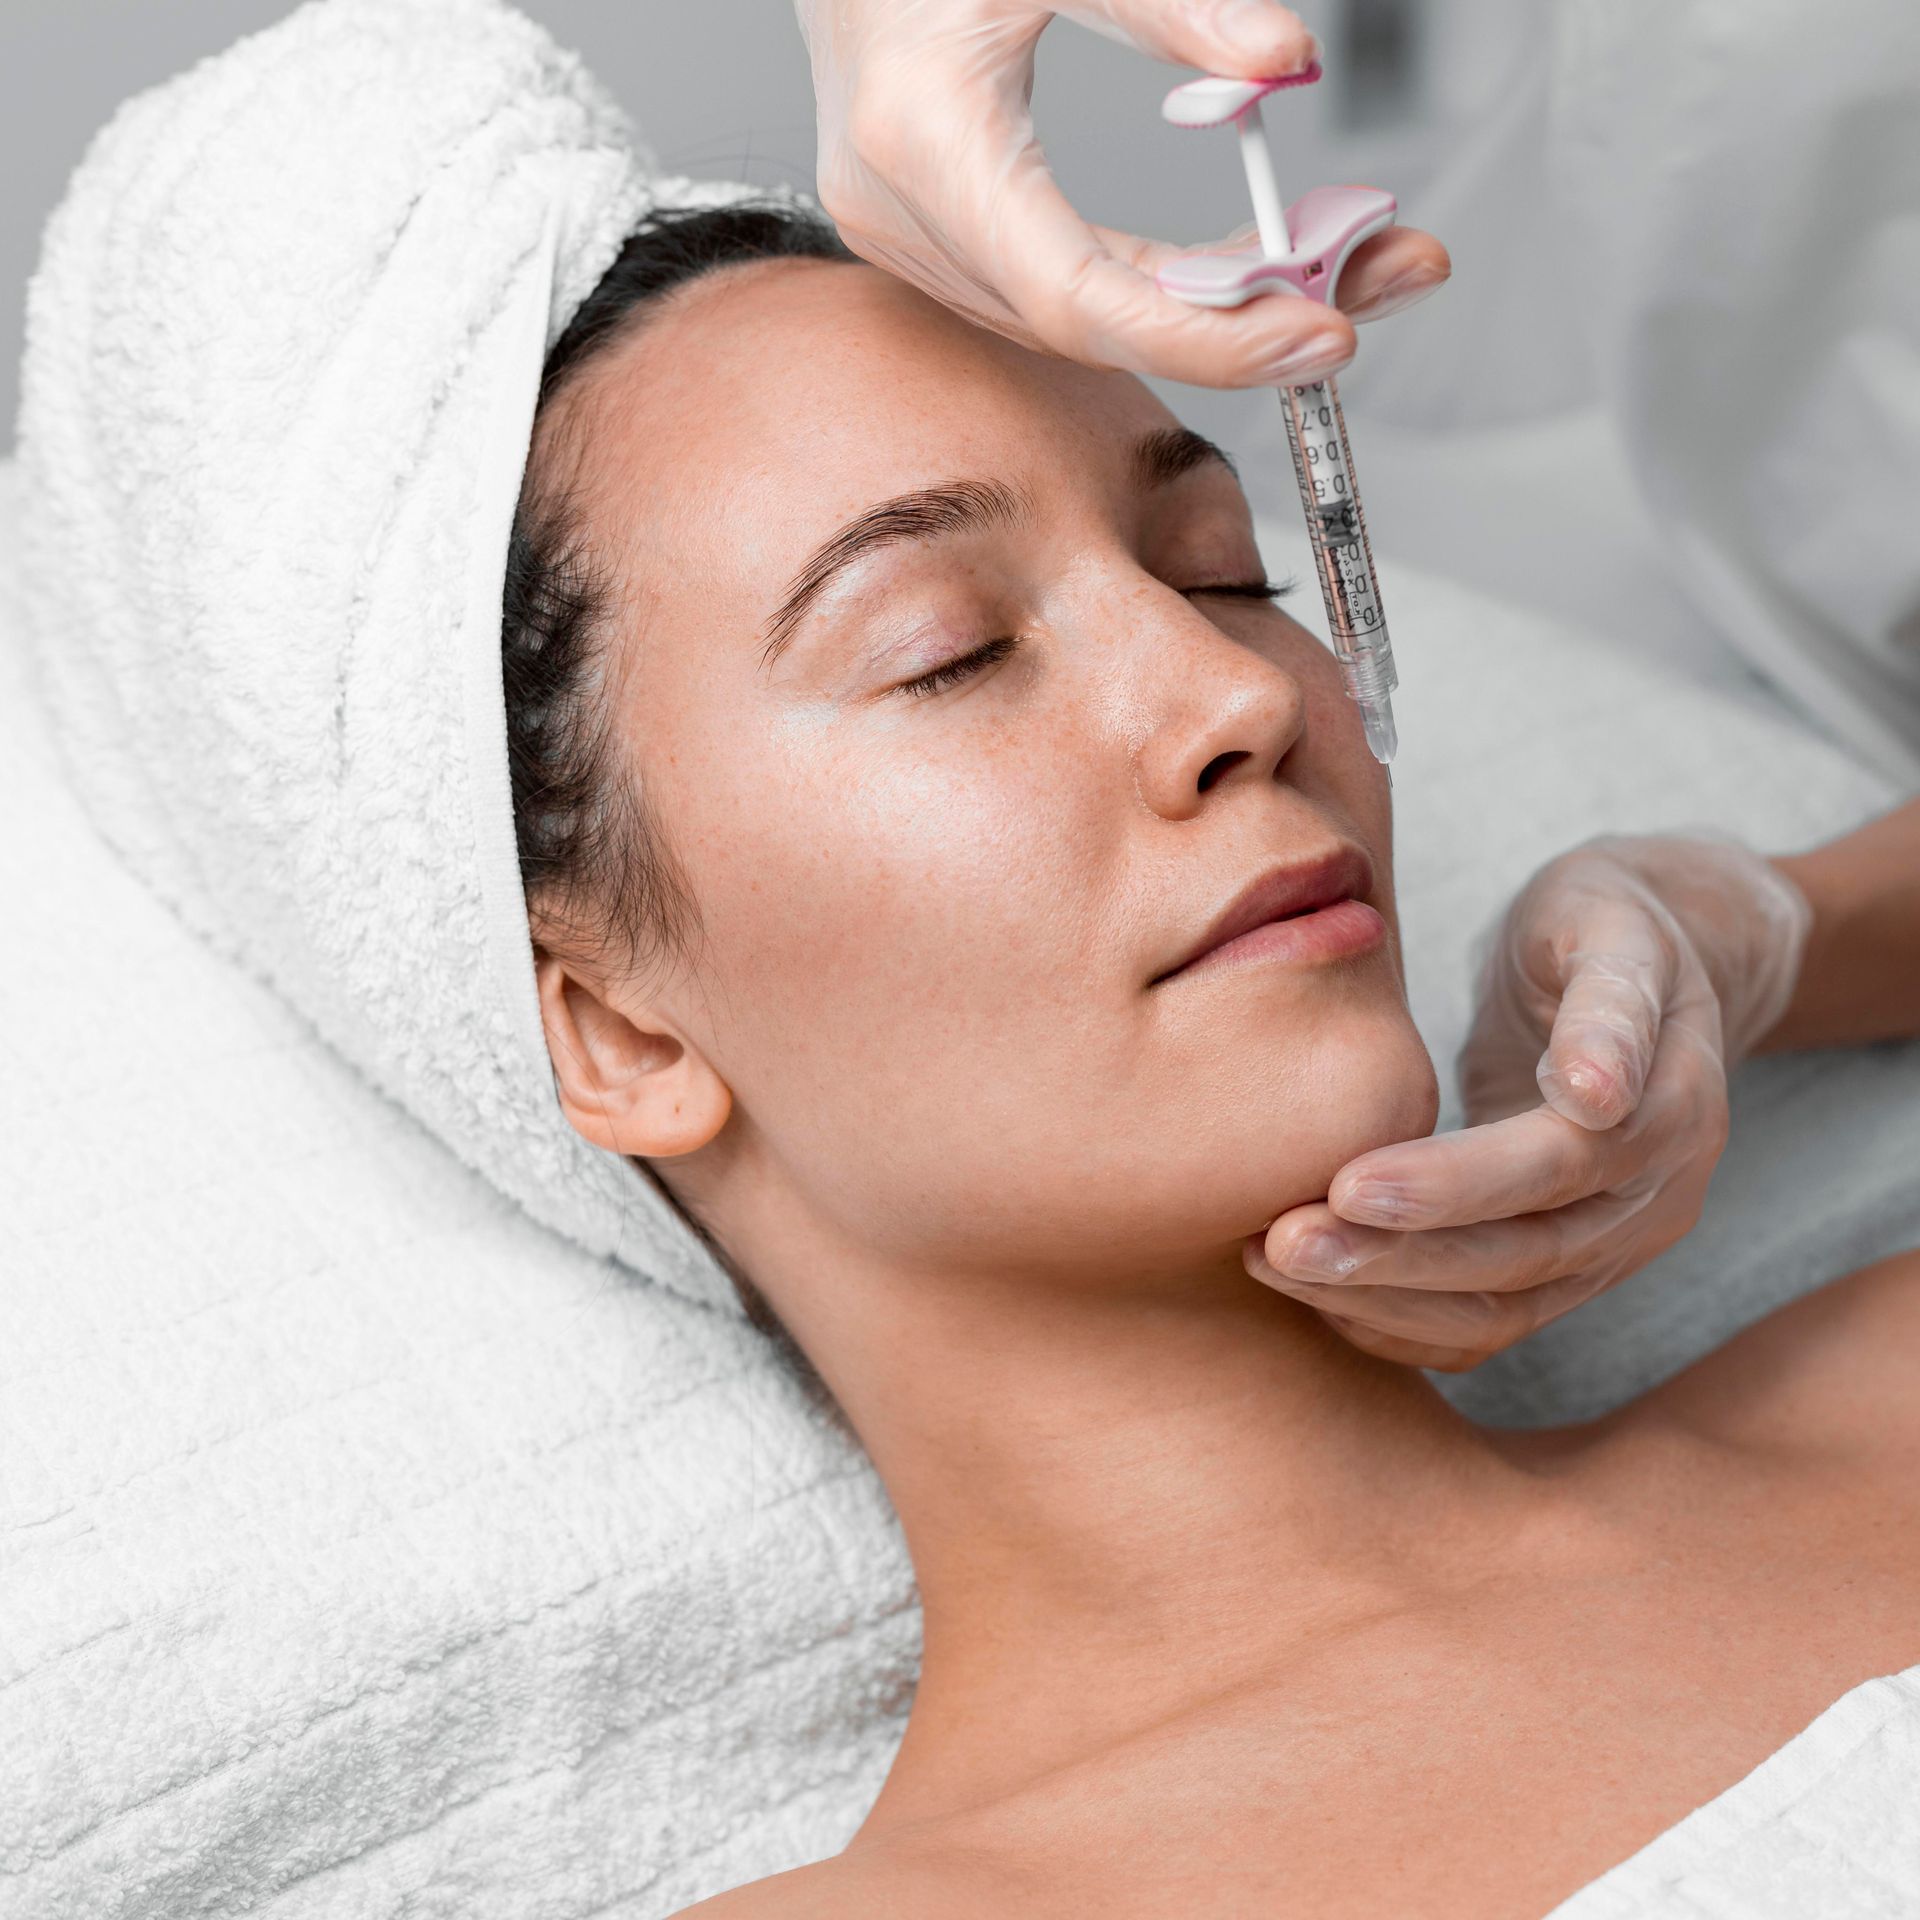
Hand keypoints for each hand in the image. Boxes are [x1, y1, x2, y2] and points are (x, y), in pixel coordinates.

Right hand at [797, 0, 1450, 386]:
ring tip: (1330, 268)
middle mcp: (902, 210)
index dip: (1206, 336)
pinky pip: (1058, 292)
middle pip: (1093, 325)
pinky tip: (1237, 270)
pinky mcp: (927, 234)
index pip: (1080, 299)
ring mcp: (908, 234)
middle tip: (1373, 288)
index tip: (1320, 333)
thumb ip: (1173, 4)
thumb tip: (1284, 62)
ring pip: (1080, 323)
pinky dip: (1156, 288)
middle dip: (1240, 321)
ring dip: (1210, 310)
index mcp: (923, 139)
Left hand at [1245, 835, 1814, 1369]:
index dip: (1456, 1186)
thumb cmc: (1603, 926)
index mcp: (1673, 1109)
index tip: (1349, 1184)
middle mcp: (1654, 1199)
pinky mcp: (1566, 1270)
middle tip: (1284, 1242)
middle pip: (1524, 1255)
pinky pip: (1485, 1325)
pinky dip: (1400, 1322)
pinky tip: (1317, 1295)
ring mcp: (1614, 1247)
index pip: (1559, 1167)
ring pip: (1500, 1308)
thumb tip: (1594, 1092)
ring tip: (1275, 1263)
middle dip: (1398, 1257)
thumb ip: (1607, 1001)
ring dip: (1383, 1298)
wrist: (1649, 970)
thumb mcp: (1612, 923)